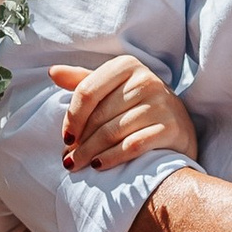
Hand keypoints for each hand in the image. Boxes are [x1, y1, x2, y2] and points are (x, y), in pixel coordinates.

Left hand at [52, 57, 197, 171]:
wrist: (179, 125)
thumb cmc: (136, 106)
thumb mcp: (112, 88)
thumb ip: (83, 81)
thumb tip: (52, 72)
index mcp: (126, 66)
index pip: (87, 92)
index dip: (71, 118)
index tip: (65, 138)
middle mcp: (146, 80)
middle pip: (99, 116)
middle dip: (80, 141)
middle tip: (68, 159)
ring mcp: (161, 104)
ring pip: (113, 132)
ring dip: (90, 153)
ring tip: (78, 165)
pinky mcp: (172, 128)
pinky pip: (133, 145)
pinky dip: (112, 158)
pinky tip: (98, 166)